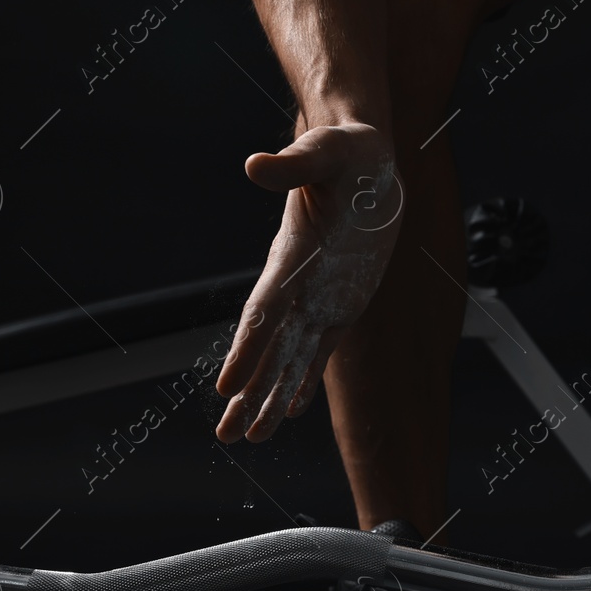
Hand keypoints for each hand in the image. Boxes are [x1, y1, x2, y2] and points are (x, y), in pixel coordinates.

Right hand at [215, 122, 400, 442]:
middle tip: (227, 437)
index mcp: (291, 258)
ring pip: (290, 358)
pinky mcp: (342, 303)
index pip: (264, 313)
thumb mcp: (324, 151)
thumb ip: (292, 163)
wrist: (363, 159)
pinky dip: (303, 380)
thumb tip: (256, 164)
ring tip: (250, 439)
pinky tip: (289, 412)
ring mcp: (319, 297)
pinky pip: (320, 349)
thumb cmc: (342, 151)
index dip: (247, 351)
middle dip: (250, 393)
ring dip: (271, 398)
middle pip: (269, 349)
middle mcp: (298, 286)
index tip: (227, 388)